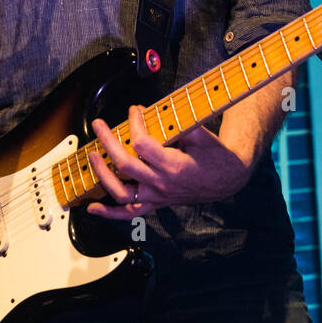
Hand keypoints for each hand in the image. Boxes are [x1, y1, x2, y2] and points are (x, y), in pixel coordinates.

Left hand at [85, 104, 251, 218]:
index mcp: (174, 165)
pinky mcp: (157, 203)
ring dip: (102, 173)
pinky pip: (130, 212)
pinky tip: (93, 207)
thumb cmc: (216, 156)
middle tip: (99, 125)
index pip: (142, 144)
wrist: (228, 179)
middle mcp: (163, 184)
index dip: (134, 123)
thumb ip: (175, 123)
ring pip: (121, 192)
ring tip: (93, 155)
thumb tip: (148, 112)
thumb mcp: (200, 133)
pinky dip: (109, 212)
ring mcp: (158, 196)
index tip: (134, 110)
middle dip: (107, 142)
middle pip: (125, 165)